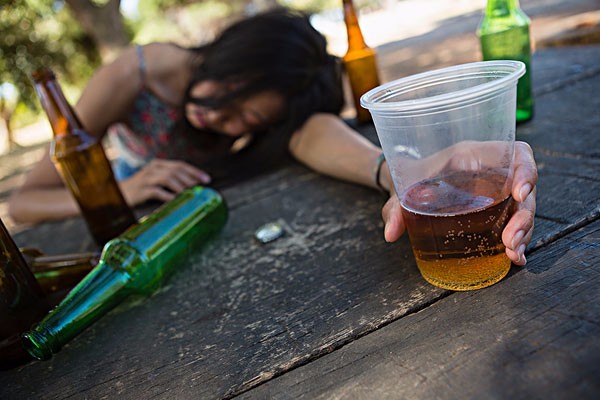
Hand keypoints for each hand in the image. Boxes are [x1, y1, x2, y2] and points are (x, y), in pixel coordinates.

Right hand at [119, 159, 210, 205]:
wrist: (116, 194)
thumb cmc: (140, 189)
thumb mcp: (155, 180)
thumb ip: (170, 180)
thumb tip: (192, 187)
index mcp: (158, 164)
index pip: (180, 165)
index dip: (194, 171)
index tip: (207, 179)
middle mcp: (152, 168)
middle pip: (176, 170)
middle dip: (191, 178)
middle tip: (201, 187)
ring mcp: (146, 178)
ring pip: (167, 178)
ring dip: (181, 186)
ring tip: (190, 193)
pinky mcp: (141, 190)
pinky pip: (157, 191)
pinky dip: (168, 196)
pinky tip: (176, 201)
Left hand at [381, 141, 537, 265]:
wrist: (404, 186)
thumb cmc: (407, 178)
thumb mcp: (400, 188)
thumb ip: (394, 208)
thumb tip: (391, 233)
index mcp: (473, 155)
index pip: (515, 154)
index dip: (526, 171)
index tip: (519, 194)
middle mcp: (490, 173)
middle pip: (525, 189)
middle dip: (523, 216)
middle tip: (510, 242)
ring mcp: (495, 193)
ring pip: (523, 209)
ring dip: (524, 232)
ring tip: (513, 255)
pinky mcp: (493, 212)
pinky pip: (513, 223)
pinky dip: (519, 240)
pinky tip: (516, 258)